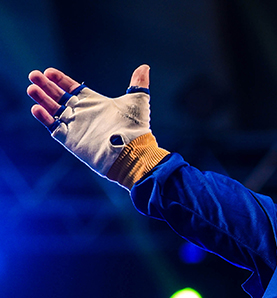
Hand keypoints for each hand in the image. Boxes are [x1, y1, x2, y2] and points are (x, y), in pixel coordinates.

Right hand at [27, 65, 152, 179]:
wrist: (131, 151)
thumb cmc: (135, 127)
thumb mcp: (137, 101)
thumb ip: (138, 84)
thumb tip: (144, 68)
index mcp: (95, 103)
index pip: (73, 89)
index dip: (61, 80)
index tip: (49, 71)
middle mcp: (83, 114)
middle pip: (59, 97)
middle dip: (46, 86)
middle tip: (33, 75)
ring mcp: (75, 126)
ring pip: (52, 110)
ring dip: (41, 99)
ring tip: (31, 88)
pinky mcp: (70, 139)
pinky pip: (53, 127)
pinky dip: (44, 118)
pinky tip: (36, 108)